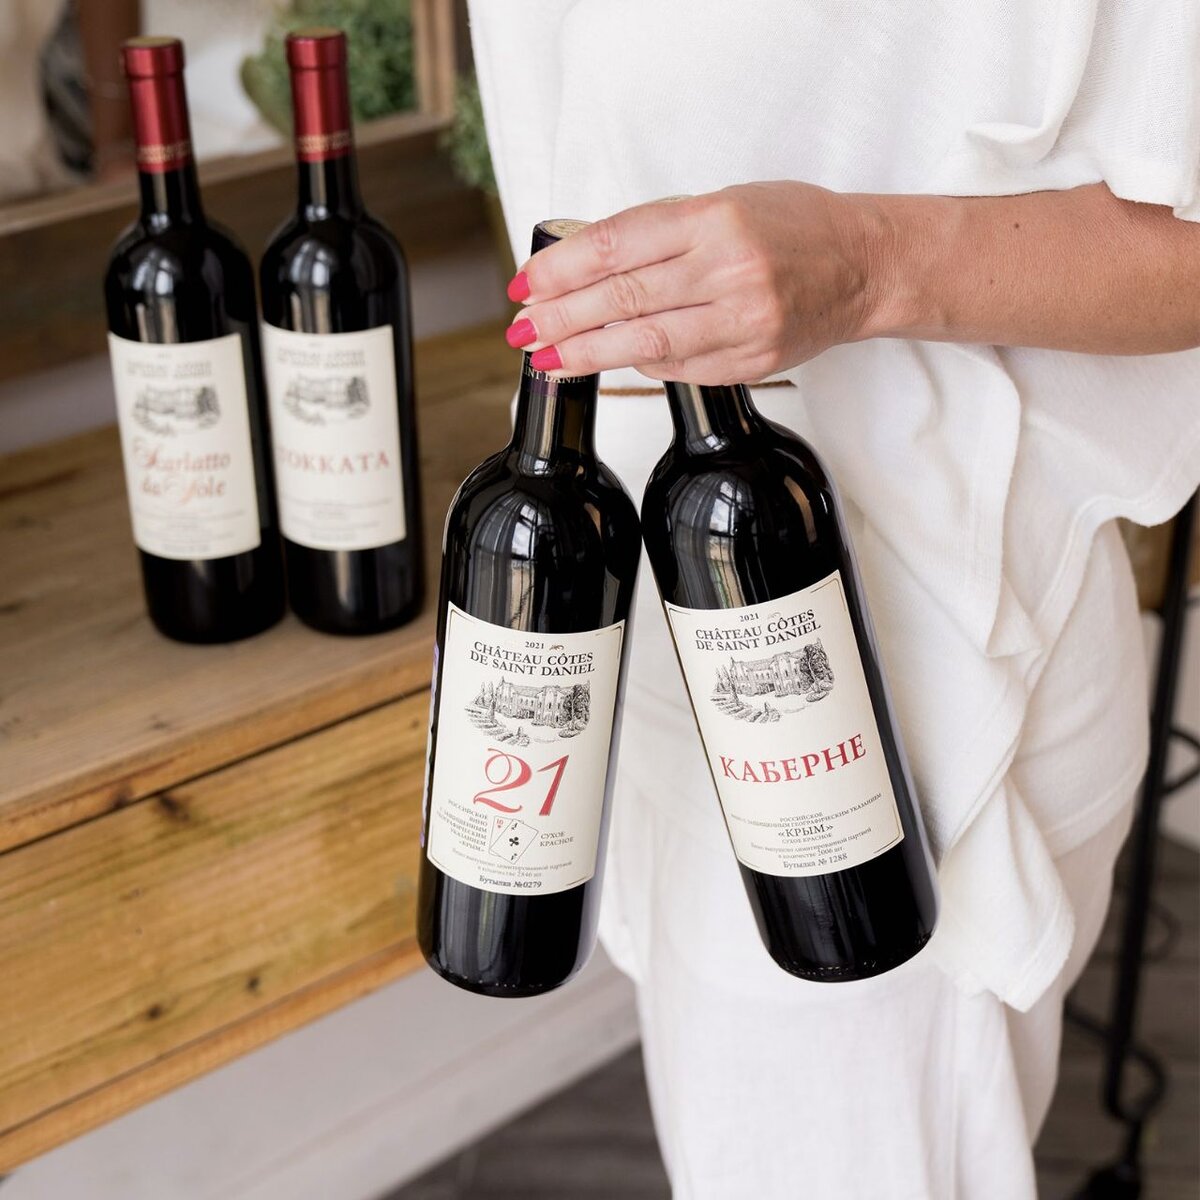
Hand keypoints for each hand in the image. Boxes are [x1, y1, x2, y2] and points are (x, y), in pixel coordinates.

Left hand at [504, 182, 879, 384]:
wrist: (864, 265)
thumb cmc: (794, 226)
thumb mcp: (725, 203)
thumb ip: (660, 233)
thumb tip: (586, 264)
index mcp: (715, 219)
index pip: (616, 245)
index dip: (561, 268)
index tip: (525, 284)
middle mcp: (728, 270)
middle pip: (622, 297)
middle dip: (560, 317)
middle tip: (522, 329)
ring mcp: (742, 321)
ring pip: (644, 343)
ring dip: (586, 353)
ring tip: (548, 357)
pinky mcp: (750, 361)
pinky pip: (678, 367)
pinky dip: (639, 363)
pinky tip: (611, 359)